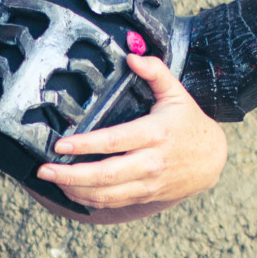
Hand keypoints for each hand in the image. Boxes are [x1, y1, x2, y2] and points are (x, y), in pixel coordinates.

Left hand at [31, 53, 227, 224]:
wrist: (212, 160)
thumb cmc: (189, 123)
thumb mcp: (177, 93)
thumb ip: (155, 71)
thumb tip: (132, 56)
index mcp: (154, 134)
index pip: (113, 141)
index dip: (84, 145)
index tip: (60, 145)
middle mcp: (150, 162)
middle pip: (104, 174)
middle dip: (70, 174)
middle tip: (44, 169)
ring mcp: (147, 183)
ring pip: (105, 194)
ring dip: (74, 189)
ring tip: (51, 179)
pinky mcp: (145, 195)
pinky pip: (112, 202)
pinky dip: (87, 198)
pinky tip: (70, 190)